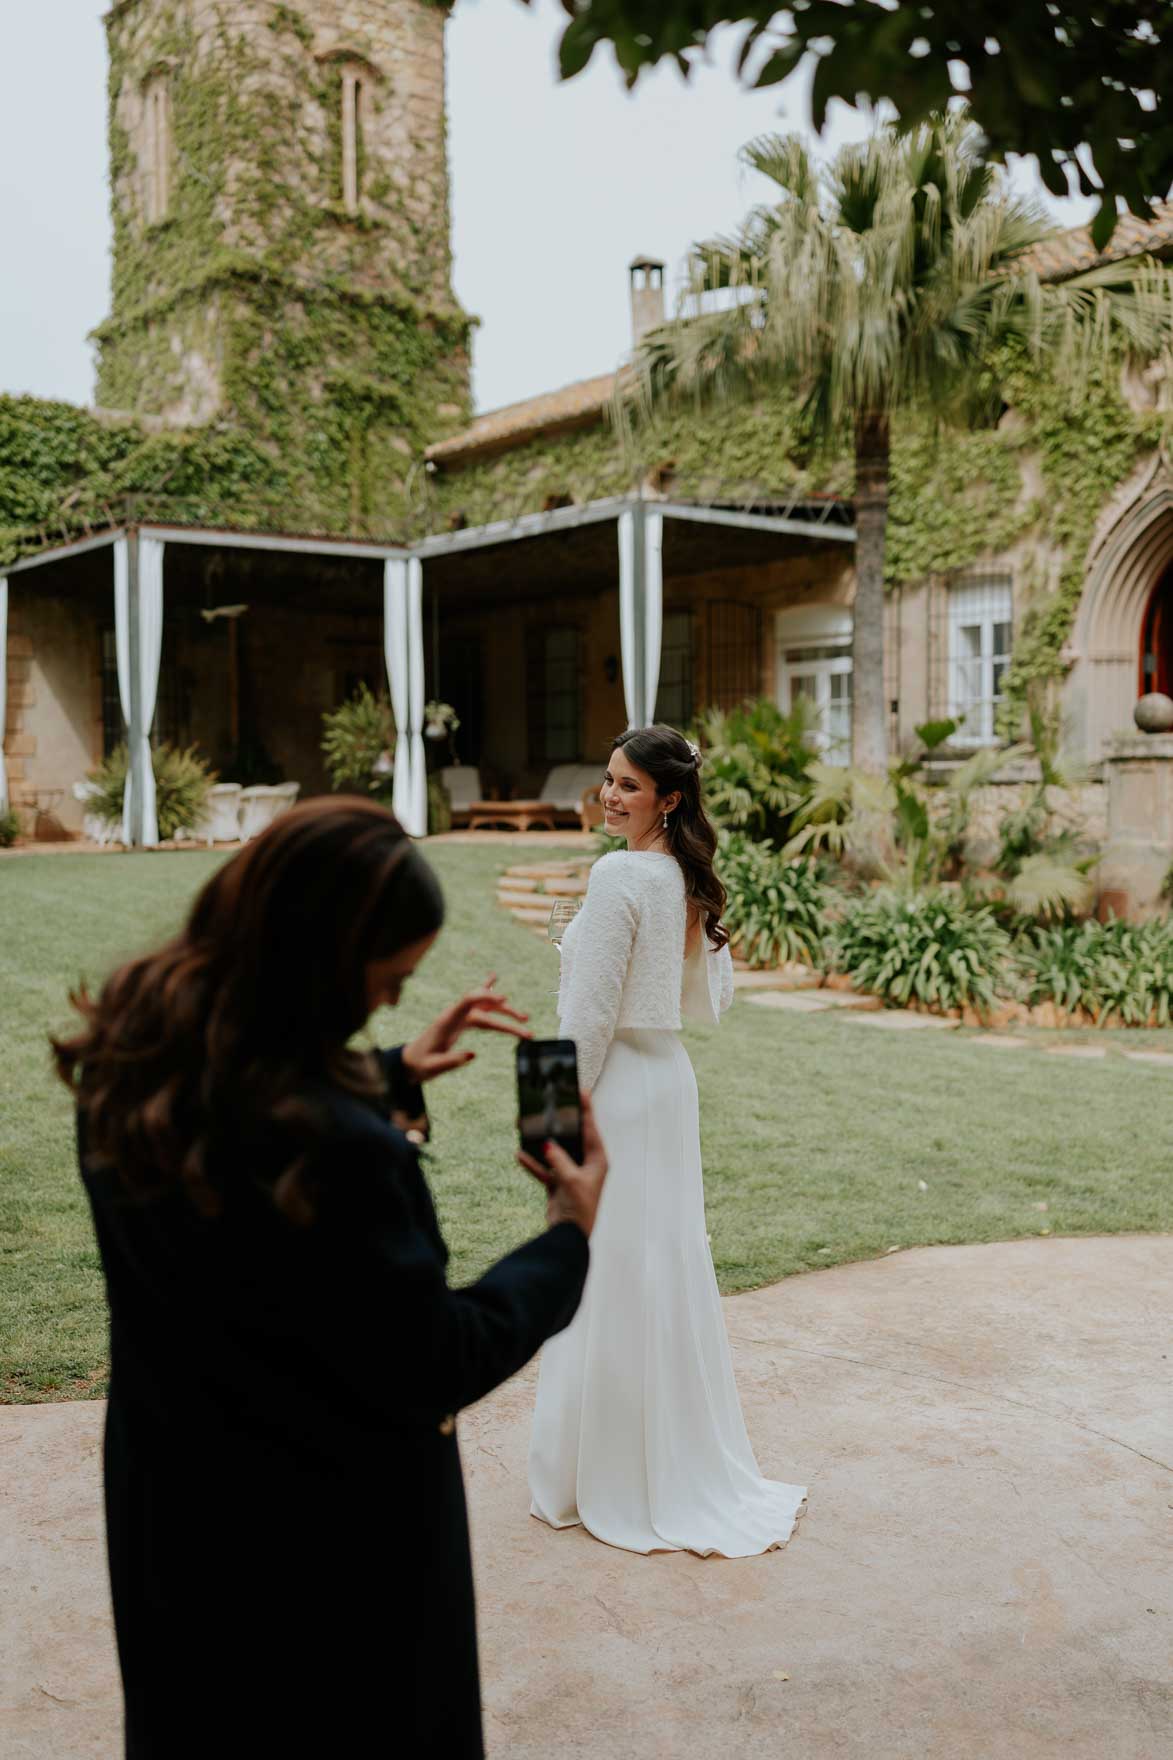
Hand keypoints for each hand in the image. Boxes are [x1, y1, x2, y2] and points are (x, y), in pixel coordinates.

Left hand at [402, 975, 530, 1082]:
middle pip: (483, 1007)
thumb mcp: (433, 1067)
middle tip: (526, 1021)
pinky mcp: (460, 1021)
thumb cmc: (421, 1064)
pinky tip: (494, 980)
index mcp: (446, 1022)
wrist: (410, 1061)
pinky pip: (478, 1007)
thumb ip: (452, 1061)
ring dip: (505, 1012)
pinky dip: (488, 995)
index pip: (467, 1002)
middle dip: (505, 1013)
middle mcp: (454, 1015)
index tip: (503, 998)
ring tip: (525, 1019)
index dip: (484, 996)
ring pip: (485, 1009)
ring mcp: (458, 1017)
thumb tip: (474, 1054)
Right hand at [517, 1090, 607, 1238]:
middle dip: (557, 1123)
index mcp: (597, 1160)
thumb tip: (547, 1144)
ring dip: (540, 1141)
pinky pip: (543, 1168)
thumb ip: (559, 1159)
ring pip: (554, 1150)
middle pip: (570, 1136)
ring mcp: (571, 1173)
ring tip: (525, 1126)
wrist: (569, 1238)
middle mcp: (586, 1164)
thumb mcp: (571, 1181)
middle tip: (546, 1105)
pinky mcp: (557, 1183)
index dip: (585, 1109)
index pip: (591, 1128)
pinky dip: (532, 1162)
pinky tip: (519, 1154)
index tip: (579, 1089)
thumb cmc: (579, 1209)